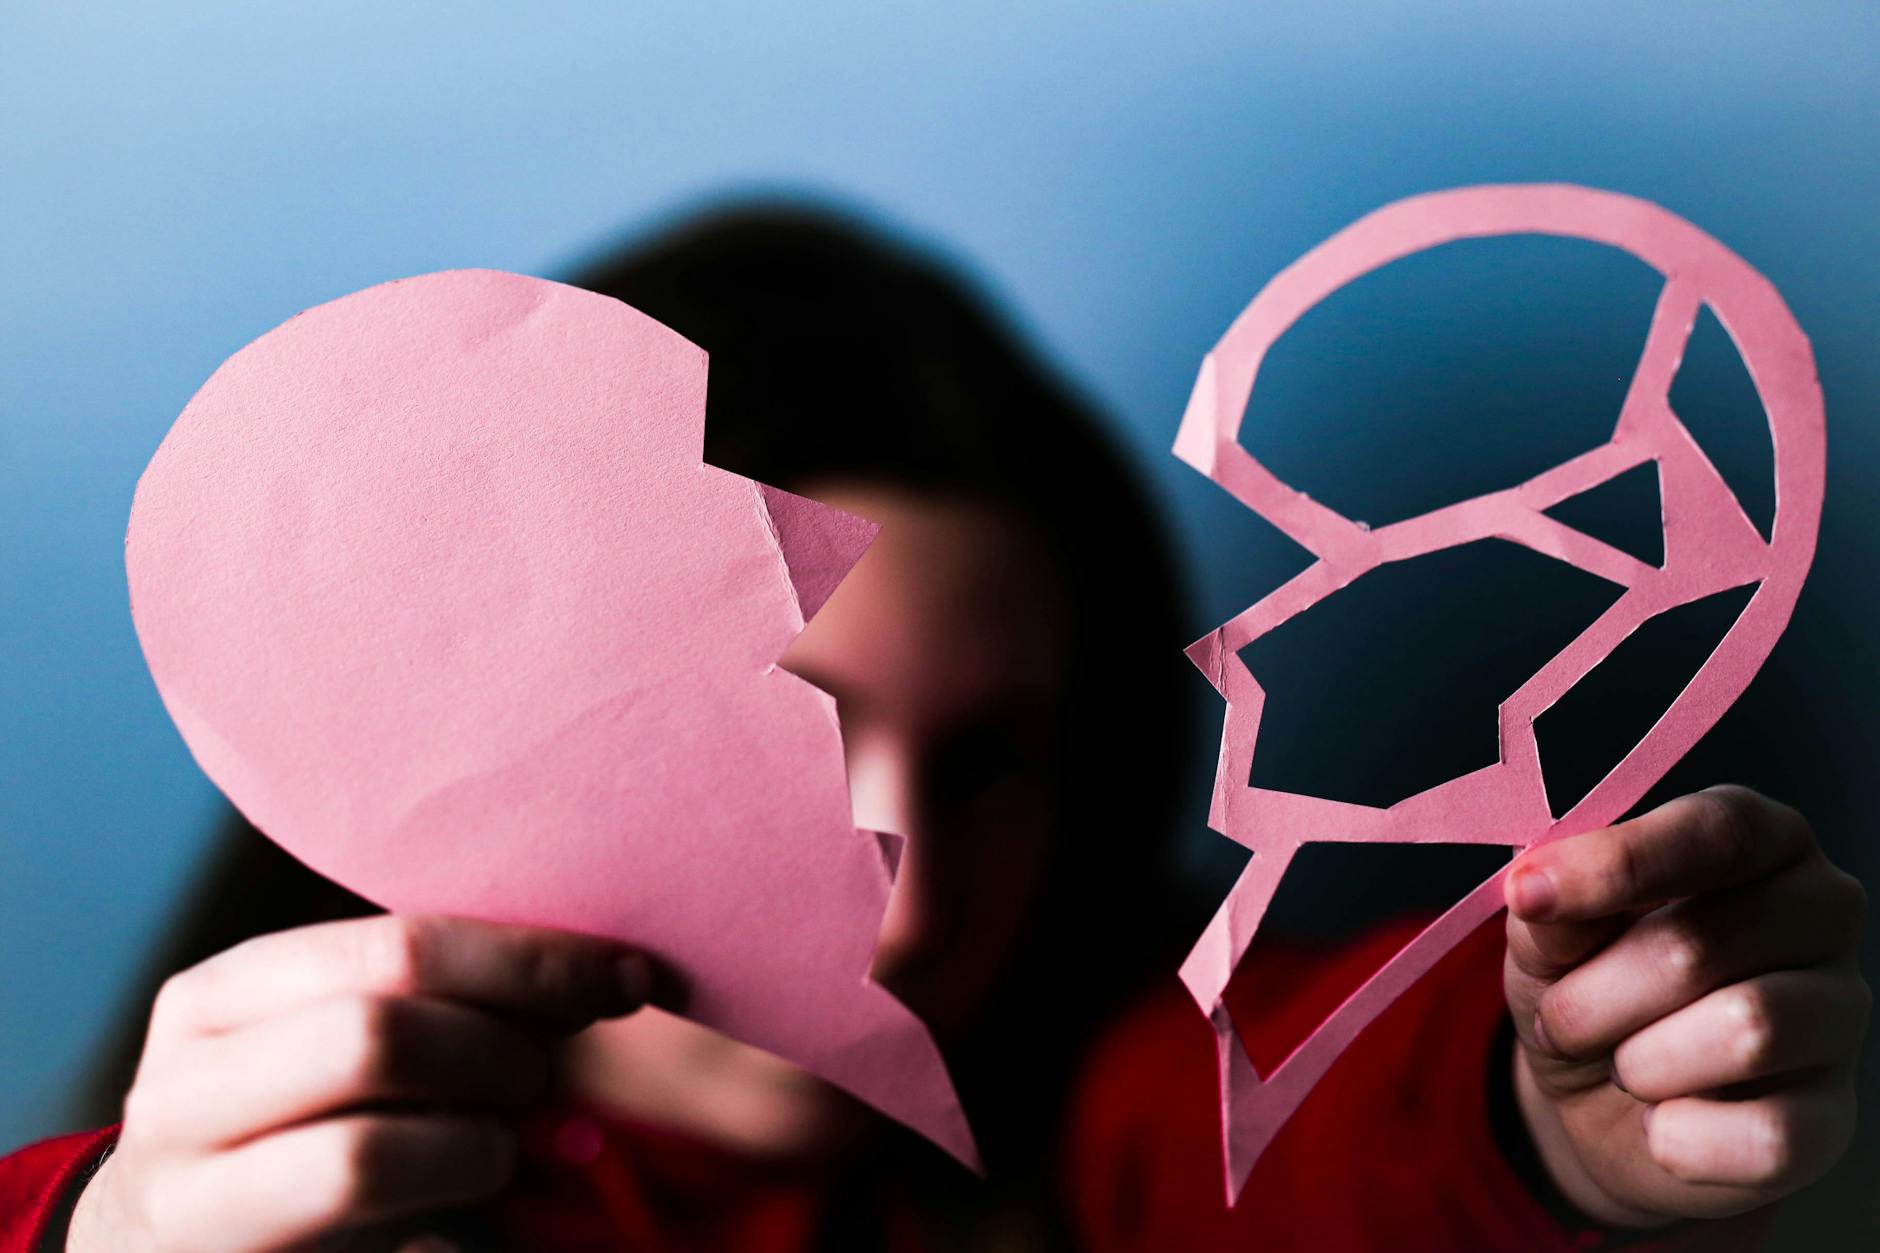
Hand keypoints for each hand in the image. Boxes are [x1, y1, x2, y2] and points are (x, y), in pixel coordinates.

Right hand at [66, 914, 653, 1251]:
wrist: (190, 1251)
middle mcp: (181, 1091)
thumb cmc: (306, 1124)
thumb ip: (450, 998)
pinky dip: (445, 1233)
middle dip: (495, 1052)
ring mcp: (190, 1200)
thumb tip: (611, 973)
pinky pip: (387, 1250)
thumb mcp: (352, 1039)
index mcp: (220, 997)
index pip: (396, 948)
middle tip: (535, 1077)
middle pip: (376, 1036)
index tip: (628, 975)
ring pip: (362, 1159)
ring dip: (471, 1150)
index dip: (529, 961)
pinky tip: (454, 1221)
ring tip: (491, 1148)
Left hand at [1504, 787, 1867, 1225]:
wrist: (1599, 1095)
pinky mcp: (1834, 1113)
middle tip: (1560, 1017)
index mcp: (1760, 838)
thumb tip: (1537, 891)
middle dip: (1595, 995)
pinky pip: (1768, 1134)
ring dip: (1639, 1060)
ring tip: (1618, 1064)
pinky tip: (1661, 1122)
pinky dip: (1682, 1138)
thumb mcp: (1547, 928)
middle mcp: (1822, 911)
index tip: (1529, 897)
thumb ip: (1550, 902)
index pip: (1721, 831)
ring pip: (1748, 1031)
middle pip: (1704, 943)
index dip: (1619, 865)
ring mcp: (1841, 1011)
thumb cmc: (1587, 976)